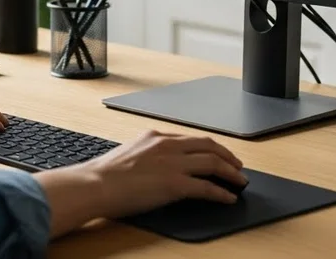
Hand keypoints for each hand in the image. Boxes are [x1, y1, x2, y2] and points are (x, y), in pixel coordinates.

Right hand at [87, 130, 244, 214]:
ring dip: (231, 173)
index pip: (191, 139)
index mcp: (155, 137)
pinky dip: (222, 193)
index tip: (218, 154)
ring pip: (213, 163)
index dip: (210, 147)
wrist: (95, 184)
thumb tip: (158, 168)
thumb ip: (148, 155)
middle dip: (227, 155)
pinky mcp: (174, 184)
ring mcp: (172, 164)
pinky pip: (207, 187)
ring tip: (240, 182)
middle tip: (237, 166)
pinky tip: (228, 198)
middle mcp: (167, 145)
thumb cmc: (105, 175)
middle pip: (208, 145)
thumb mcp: (130, 154)